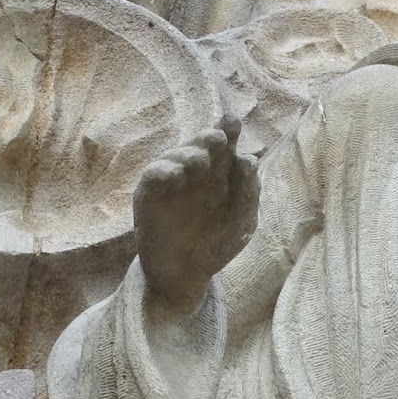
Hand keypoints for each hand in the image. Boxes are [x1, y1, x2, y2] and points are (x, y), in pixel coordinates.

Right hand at [134, 114, 259, 313]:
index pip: (224, 144)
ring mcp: (171, 180)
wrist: (186, 275)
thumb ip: (248, 194)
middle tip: (218, 138)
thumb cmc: (216, 244)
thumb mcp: (242, 223)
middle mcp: (195, 171)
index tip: (232, 123)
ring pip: (177, 156)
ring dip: (188, 154)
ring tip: (199, 161)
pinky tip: (175, 175)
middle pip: (200, 144)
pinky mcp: (149, 194)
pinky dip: (163, 172)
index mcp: (220, 173)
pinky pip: (153, 176)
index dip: (227, 129)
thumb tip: (248, 160)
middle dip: (209, 138)